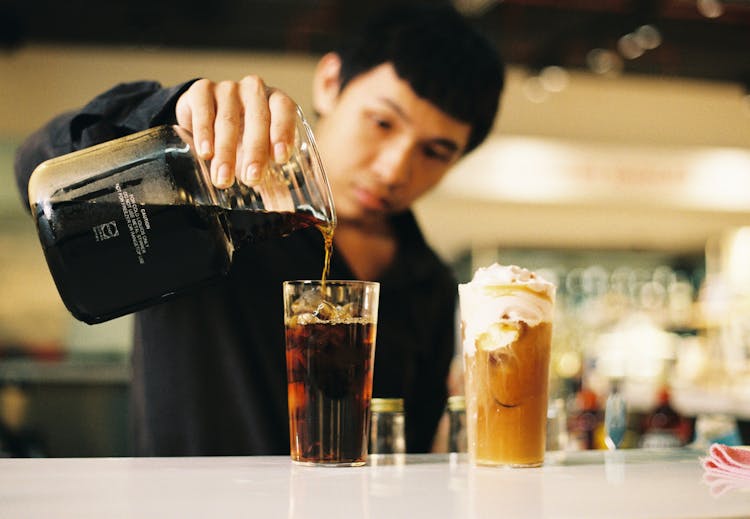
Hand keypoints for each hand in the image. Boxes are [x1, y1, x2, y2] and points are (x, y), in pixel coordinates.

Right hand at [175, 76, 297, 187]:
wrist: (203, 115)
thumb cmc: (241, 136)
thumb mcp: (257, 150)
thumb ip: (271, 174)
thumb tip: (283, 205)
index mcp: (275, 101)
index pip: (284, 110)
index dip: (283, 132)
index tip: (280, 158)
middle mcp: (254, 90)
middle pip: (257, 119)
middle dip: (255, 152)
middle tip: (252, 179)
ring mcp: (227, 88)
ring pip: (228, 120)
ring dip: (226, 152)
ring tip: (223, 179)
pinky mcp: (201, 90)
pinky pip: (203, 109)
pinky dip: (203, 132)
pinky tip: (204, 152)